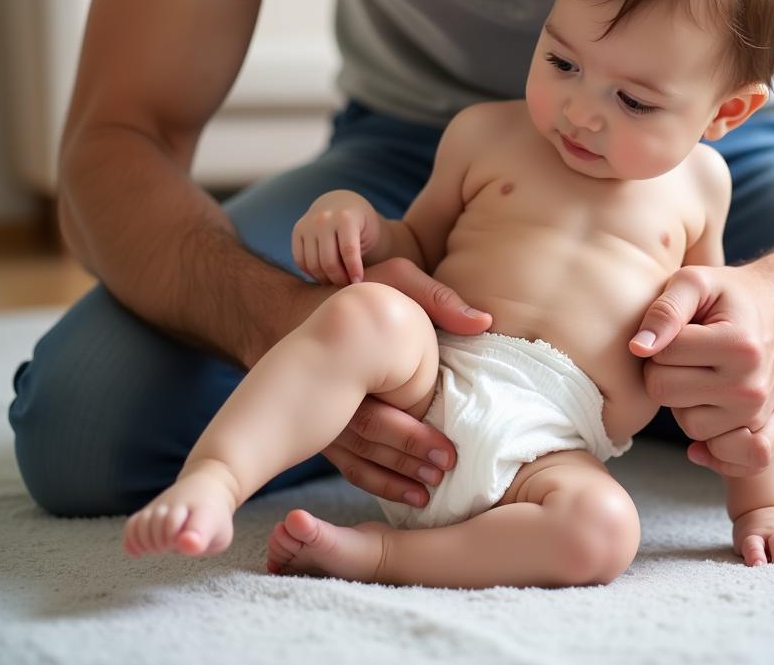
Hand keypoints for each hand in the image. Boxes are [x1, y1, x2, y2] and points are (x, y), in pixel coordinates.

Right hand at [292, 190, 379, 284]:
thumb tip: (354, 283)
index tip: (358, 282)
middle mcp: (323, 219)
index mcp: (345, 217)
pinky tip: (323, 274)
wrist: (341, 203)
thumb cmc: (361, 223)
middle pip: (328, 262)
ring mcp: (308, 225)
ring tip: (337, 281)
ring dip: (325, 279)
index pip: (348, 251)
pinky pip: (300, 261)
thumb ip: (360, 253)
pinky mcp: (297, 231)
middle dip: (339, 279)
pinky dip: (311, 272)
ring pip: (313, 264)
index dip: (353, 271)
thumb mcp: (368, 233)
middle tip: (347, 285)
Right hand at [323, 256, 491, 505]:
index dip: (413, 433)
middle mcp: (332, 387)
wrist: (290, 312)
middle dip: (408, 457)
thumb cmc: (358, 293)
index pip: (380, 403)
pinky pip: (348, 463)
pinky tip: (407, 494)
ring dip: (394, 477)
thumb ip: (438, 298)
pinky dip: (377, 482)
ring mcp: (323, 412)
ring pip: (356, 455)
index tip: (449, 452)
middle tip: (445, 470)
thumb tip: (483, 321)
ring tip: (430, 491)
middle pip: (368, 433)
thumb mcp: (395, 278)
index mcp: (354, 354)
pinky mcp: (323, 430)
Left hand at [629, 263, 773, 476]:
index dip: (658, 340)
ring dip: (684, 403)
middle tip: (685, 353)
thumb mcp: (693, 282)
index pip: (662, 356)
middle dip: (664, 371)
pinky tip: (706, 430)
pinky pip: (736, 463)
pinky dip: (716, 453)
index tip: (678, 328)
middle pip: (668, 394)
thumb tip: (638, 348)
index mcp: (738, 345)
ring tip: (701, 374)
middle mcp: (752, 385)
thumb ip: (664, 311)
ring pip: (689, 427)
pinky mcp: (764, 431)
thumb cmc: (726, 294)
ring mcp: (758, 413)